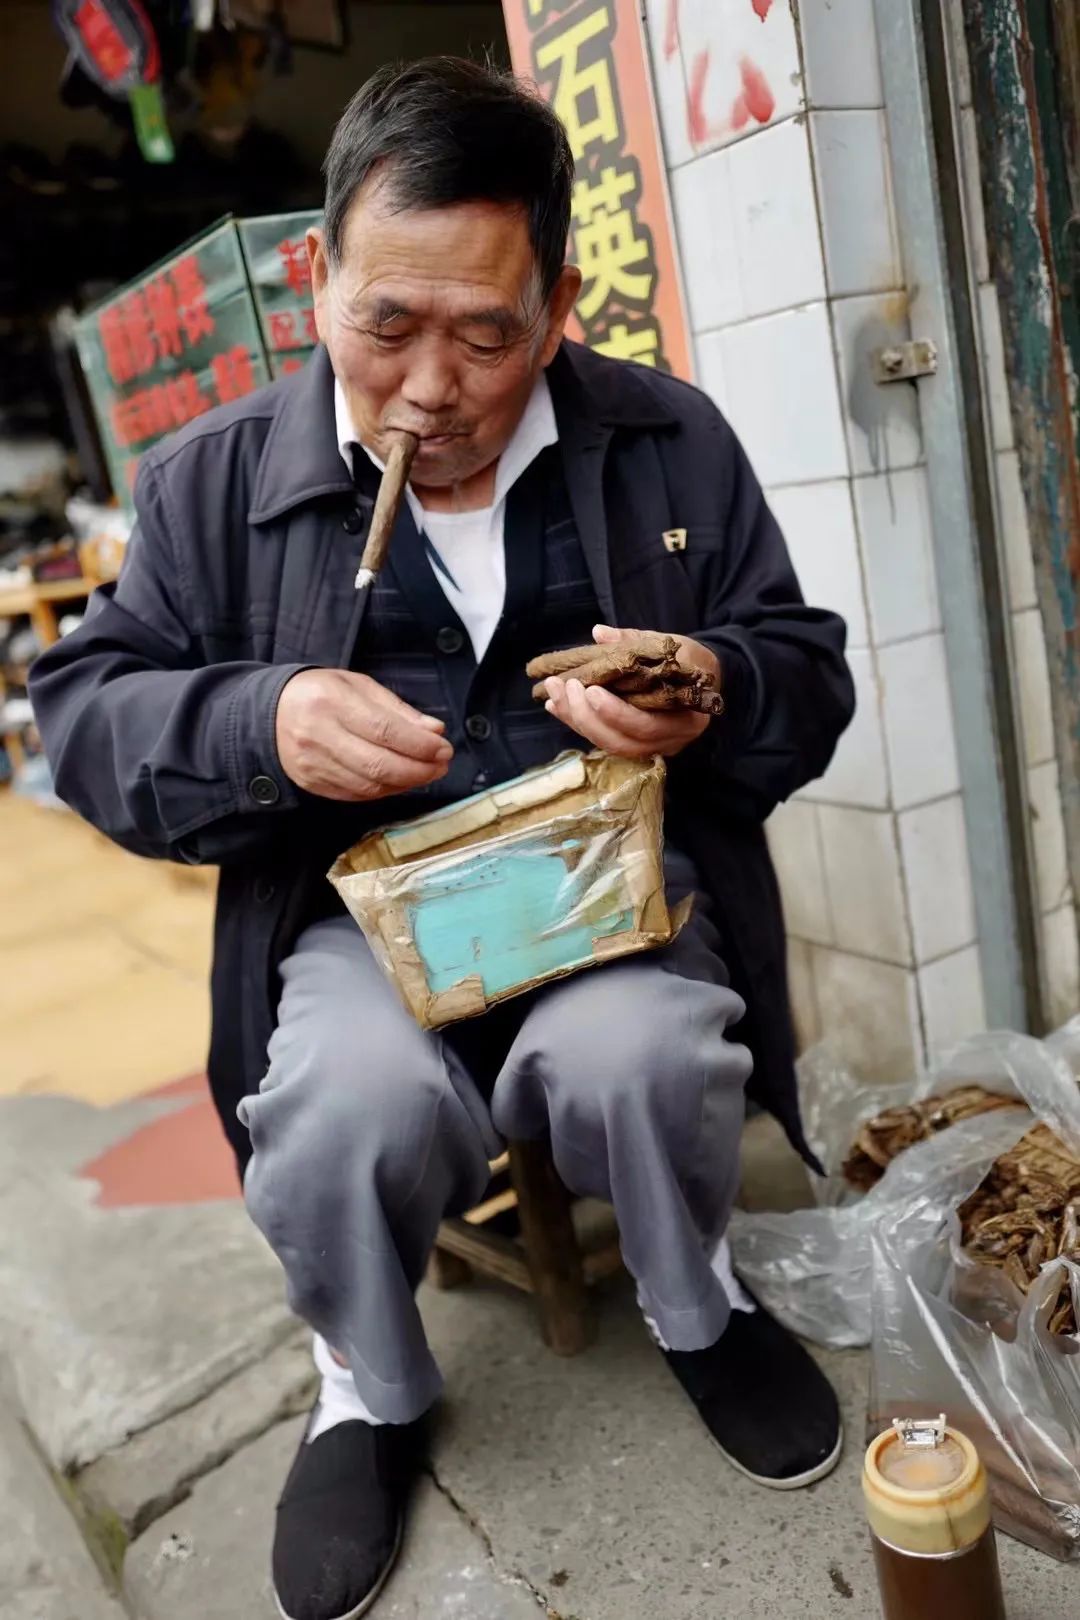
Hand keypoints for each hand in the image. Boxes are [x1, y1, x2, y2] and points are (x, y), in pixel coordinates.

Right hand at [276, 668, 452, 800]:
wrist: (268, 714)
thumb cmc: (319, 694)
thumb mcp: (357, 686)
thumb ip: (397, 709)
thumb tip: (434, 731)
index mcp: (331, 702)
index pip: (384, 730)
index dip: (420, 744)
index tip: (444, 748)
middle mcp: (319, 736)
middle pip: (378, 764)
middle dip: (419, 769)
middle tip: (442, 764)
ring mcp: (314, 764)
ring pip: (370, 784)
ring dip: (406, 783)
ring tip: (427, 772)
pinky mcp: (313, 785)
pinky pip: (357, 794)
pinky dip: (385, 790)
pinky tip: (401, 781)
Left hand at [543, 625, 720, 759]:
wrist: (705, 678)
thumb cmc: (691, 660)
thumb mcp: (673, 646)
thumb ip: (636, 641)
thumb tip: (600, 633)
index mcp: (686, 720)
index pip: (647, 726)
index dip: (615, 713)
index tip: (591, 690)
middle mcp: (669, 741)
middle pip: (620, 742)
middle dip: (585, 717)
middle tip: (564, 687)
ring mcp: (650, 747)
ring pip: (607, 744)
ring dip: (575, 719)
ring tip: (552, 694)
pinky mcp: (634, 743)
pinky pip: (602, 738)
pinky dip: (577, 722)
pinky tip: (556, 704)